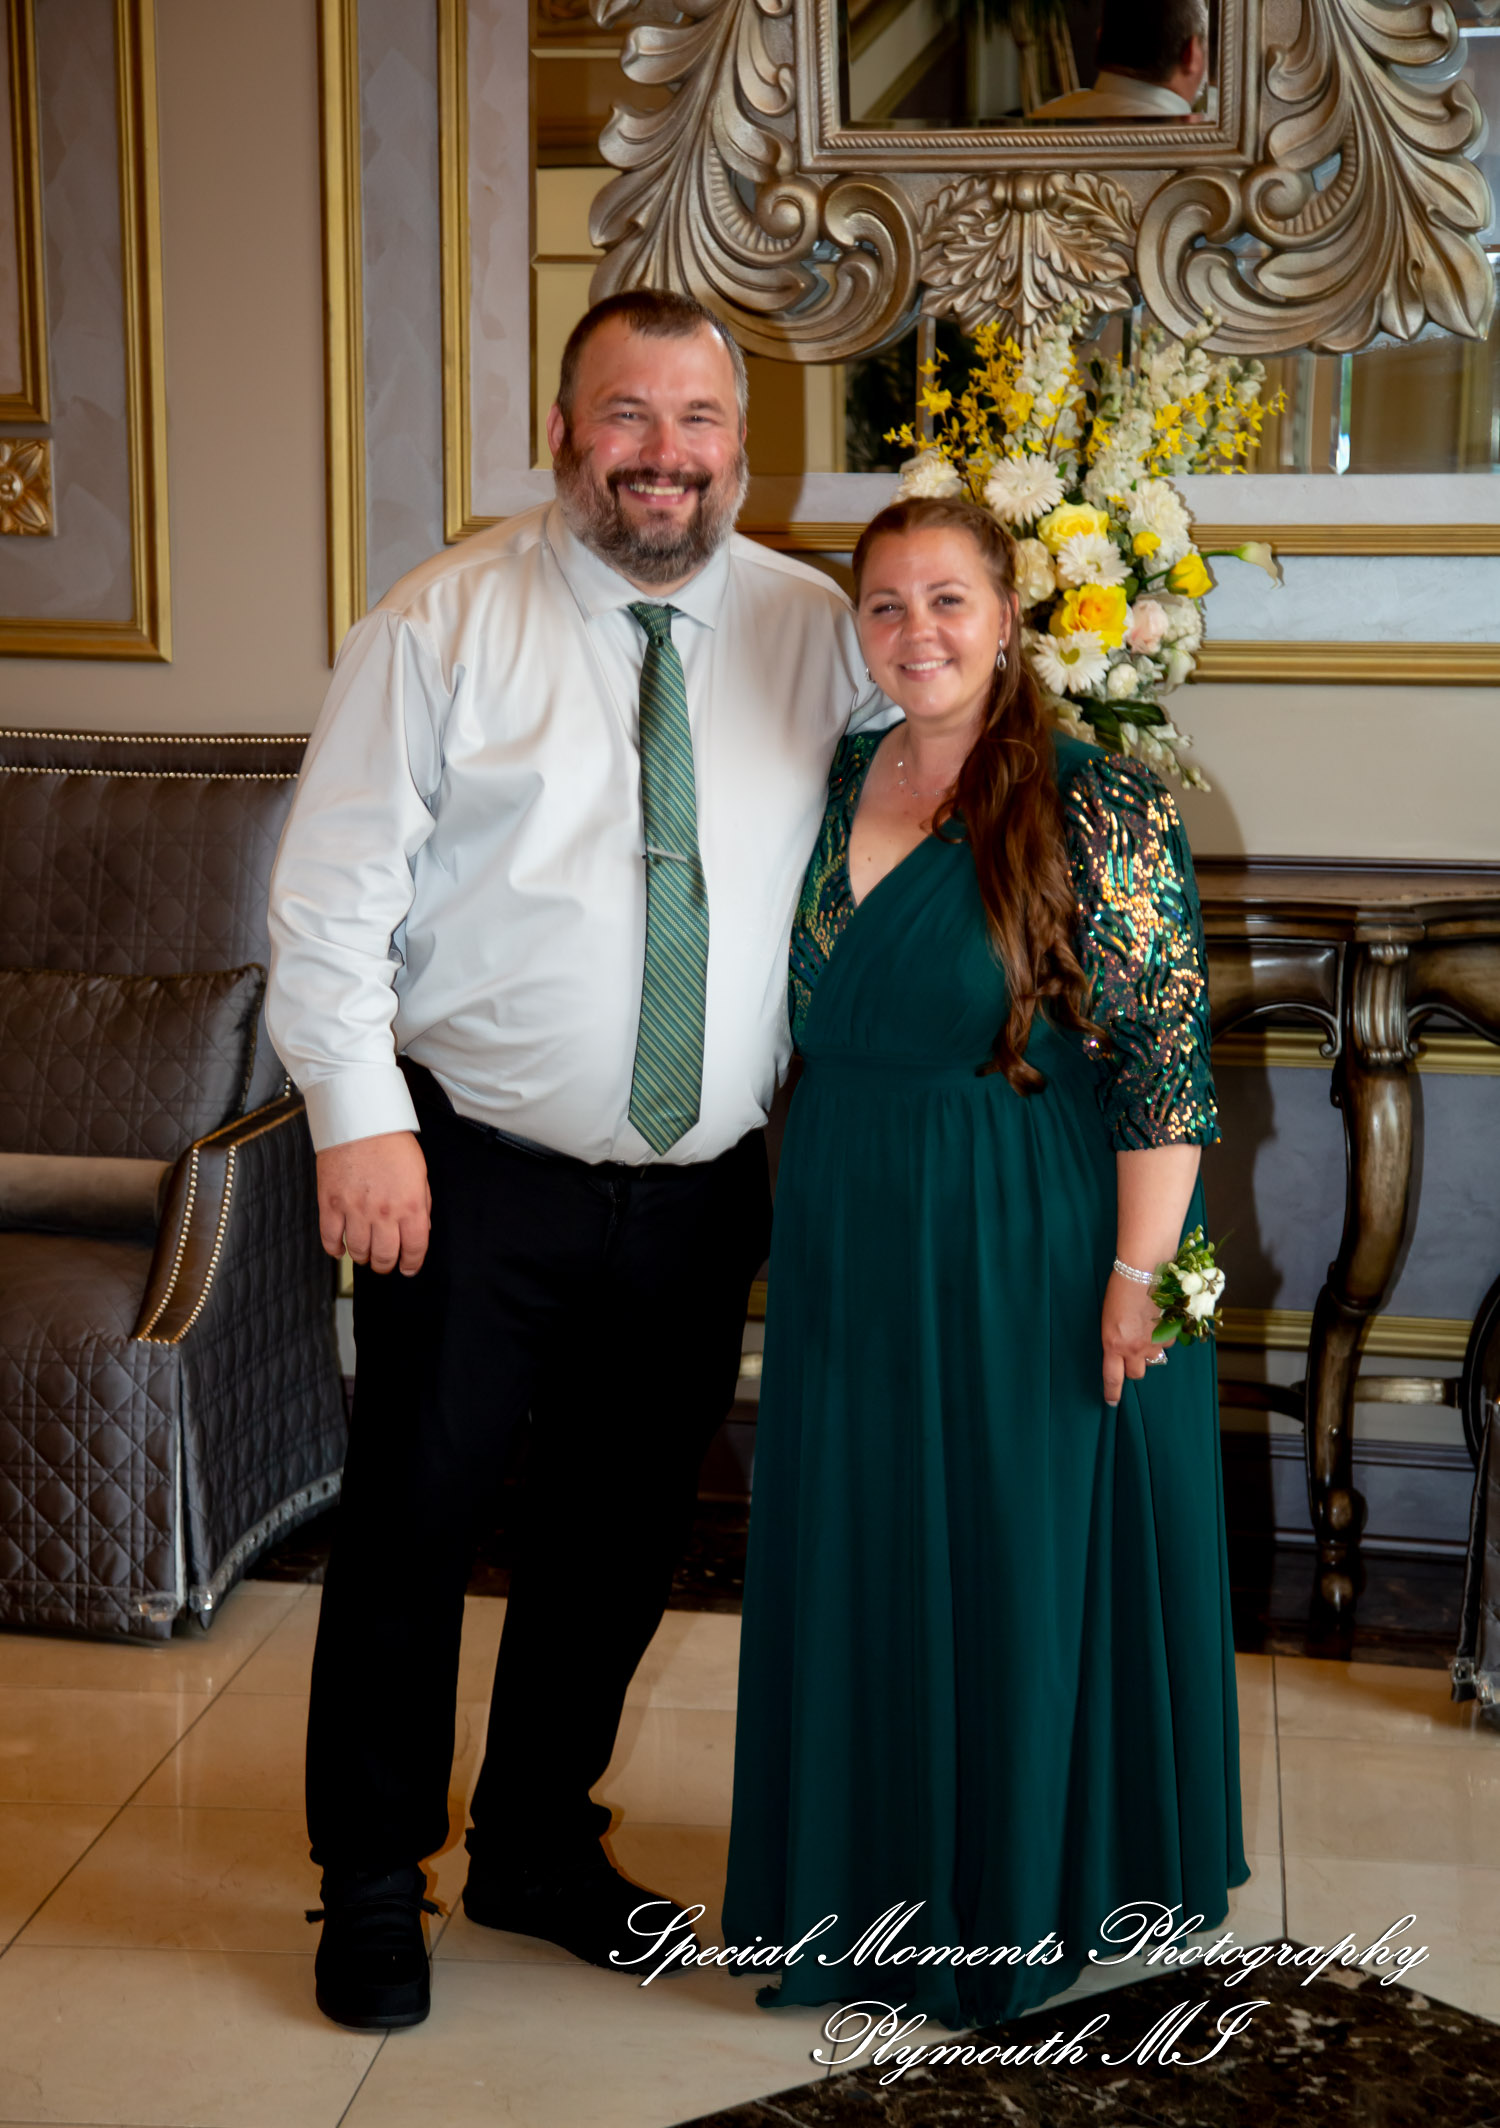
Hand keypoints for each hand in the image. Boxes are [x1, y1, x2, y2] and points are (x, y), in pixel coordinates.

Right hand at [317, 1130, 430, 1276]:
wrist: (360, 1120)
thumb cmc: (391, 1142)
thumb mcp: (420, 1173)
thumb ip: (421, 1204)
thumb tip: (419, 1230)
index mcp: (410, 1205)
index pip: (414, 1248)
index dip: (412, 1263)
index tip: (408, 1267)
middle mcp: (383, 1213)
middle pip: (384, 1256)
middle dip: (386, 1265)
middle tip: (384, 1263)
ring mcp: (354, 1210)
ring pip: (358, 1251)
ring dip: (363, 1257)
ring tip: (364, 1254)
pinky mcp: (330, 1204)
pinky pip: (330, 1238)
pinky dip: (335, 1249)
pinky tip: (340, 1248)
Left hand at [1102, 1268, 1161, 1405]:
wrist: (1143, 1271)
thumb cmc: (1120, 1289)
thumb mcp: (1109, 1318)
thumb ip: (1115, 1338)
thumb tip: (1123, 1349)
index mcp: (1113, 1344)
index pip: (1112, 1378)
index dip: (1112, 1392)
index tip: (1111, 1402)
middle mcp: (1134, 1349)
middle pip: (1135, 1374)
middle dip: (1134, 1366)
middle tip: (1132, 1351)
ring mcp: (1154, 1343)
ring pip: (1153, 1358)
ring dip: (1150, 1349)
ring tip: (1145, 1326)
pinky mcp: (1170, 1334)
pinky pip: (1167, 1342)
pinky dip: (1163, 1335)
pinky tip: (1157, 1318)